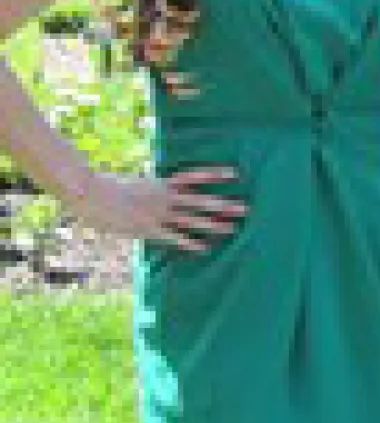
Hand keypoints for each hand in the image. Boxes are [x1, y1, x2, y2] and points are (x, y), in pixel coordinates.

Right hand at [65, 168, 243, 252]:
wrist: (89, 193)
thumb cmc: (106, 187)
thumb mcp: (133, 183)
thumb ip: (148, 188)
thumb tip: (153, 188)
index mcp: (161, 183)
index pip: (194, 176)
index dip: (215, 175)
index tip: (236, 173)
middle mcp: (164, 197)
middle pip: (201, 201)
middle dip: (224, 205)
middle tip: (247, 208)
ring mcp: (158, 213)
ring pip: (192, 220)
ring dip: (213, 225)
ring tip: (234, 228)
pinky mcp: (148, 228)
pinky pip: (173, 237)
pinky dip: (189, 243)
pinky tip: (205, 249)